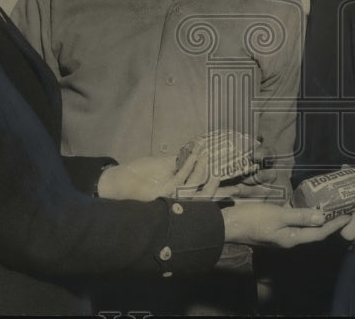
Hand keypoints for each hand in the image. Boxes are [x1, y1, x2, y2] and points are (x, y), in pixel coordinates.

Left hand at [97, 148, 226, 201]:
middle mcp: (177, 201)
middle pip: (206, 193)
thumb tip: (196, 152)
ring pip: (195, 184)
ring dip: (204, 167)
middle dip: (221, 183)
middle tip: (231, 171)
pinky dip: (189, 164)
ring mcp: (170, 198)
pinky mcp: (163, 192)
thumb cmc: (139, 175)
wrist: (116, 183)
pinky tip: (195, 153)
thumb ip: (180, 164)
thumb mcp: (163, 168)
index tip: (238, 186)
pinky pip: (181, 178)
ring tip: (211, 152)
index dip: (222, 189)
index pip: (205, 193)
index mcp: (180, 197)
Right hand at [221, 201, 350, 247]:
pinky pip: (294, 218)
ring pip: (305, 223)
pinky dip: (303, 210)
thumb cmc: (253, 220)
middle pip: (314, 230)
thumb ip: (300, 216)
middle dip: (329, 220)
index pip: (319, 233)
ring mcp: (282, 231)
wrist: (229, 224)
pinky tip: (308, 199)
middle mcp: (289, 237)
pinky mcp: (275, 223)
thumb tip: (322, 217)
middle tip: (344, 208)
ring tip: (331, 203)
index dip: (335, 225)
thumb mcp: (278, 216)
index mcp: (292, 239)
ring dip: (317, 214)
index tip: (349, 215)